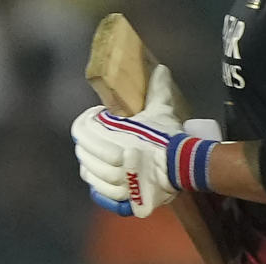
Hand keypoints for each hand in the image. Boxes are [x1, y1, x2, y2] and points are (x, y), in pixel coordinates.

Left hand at [71, 65, 215, 216]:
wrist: (182, 166)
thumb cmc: (168, 137)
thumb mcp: (161, 110)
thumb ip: (157, 90)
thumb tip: (161, 69)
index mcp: (114, 136)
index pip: (83, 129)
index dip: (86, 121)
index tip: (97, 116)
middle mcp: (109, 160)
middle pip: (83, 150)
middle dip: (86, 141)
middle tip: (95, 134)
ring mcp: (113, 181)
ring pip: (88, 171)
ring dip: (89, 161)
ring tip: (97, 154)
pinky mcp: (118, 197)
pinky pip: (97, 190)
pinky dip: (95, 182)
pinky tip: (100, 175)